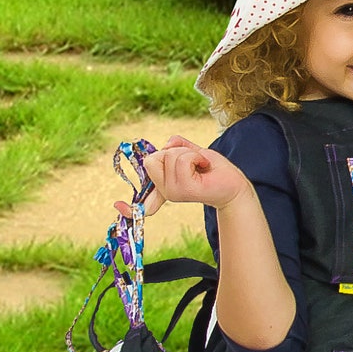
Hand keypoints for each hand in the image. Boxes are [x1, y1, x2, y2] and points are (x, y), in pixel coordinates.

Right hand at [120, 136, 253, 217]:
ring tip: (200, 164)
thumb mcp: (192, 152)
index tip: (117, 206)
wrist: (234, 184)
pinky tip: (203, 166)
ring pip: (168, 156)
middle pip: (152, 158)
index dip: (129, 207)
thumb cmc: (214, 169)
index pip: (142, 201)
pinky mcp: (184, 189)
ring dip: (188, 153)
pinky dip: (195, 155)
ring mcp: (173, 192)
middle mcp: (166, 191)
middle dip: (174, 151)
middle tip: (193, 161)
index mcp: (164, 186)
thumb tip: (168, 143)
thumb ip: (177, 146)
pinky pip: (181, 160)